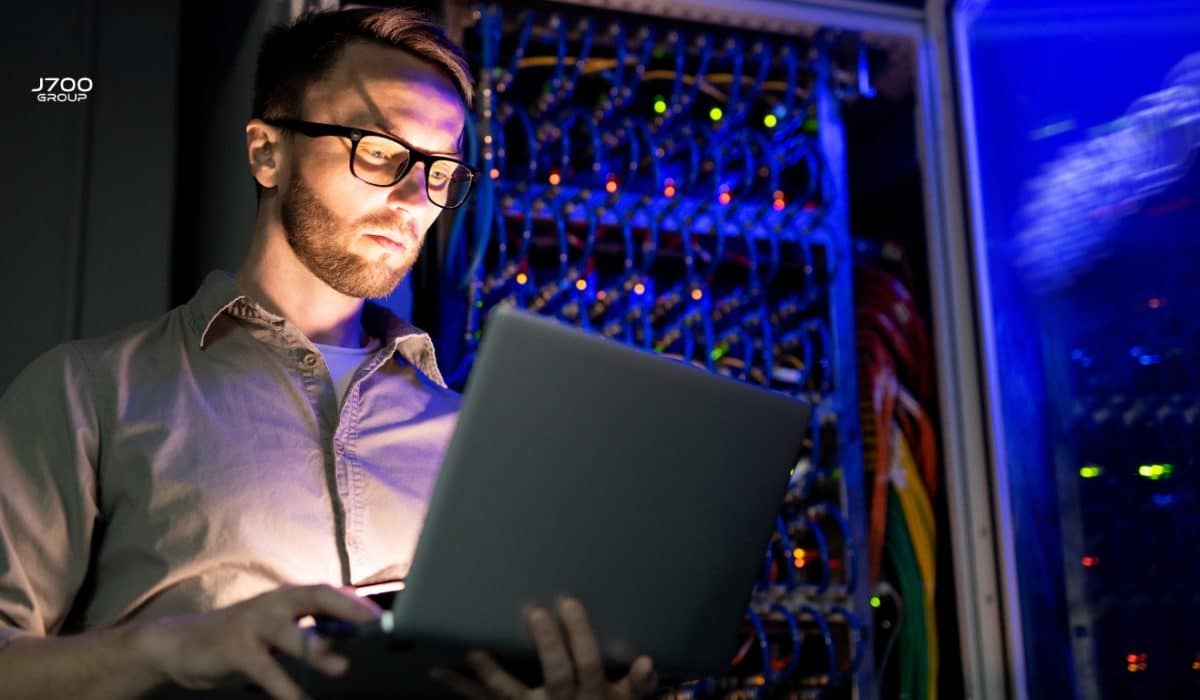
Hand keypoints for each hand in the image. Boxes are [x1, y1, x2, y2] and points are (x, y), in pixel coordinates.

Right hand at [135, 583, 380, 699]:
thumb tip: (351, 640)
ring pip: (289, 632)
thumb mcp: (277, 628)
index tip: (384, 620)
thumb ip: (309, 629)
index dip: (358, 603)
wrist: (180, 644)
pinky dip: (285, 689)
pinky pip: (265, 670)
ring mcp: (252, 623)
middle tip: (375, 627)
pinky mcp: (234, 649)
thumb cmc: (240, 637)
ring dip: (316, 649)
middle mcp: (273, 602)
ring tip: (340, 667)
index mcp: (288, 596)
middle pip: (316, 596)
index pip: (330, 592)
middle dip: (347, 610)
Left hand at [433, 597, 657, 699]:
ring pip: (511, 693)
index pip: (589, 664)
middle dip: (547, 645)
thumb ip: (639, 685)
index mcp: (592, 693)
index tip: (569, 603)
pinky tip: (438, 667)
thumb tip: (646, 662)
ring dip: (492, 671)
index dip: (581, 637)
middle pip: (557, 674)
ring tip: (475, 649)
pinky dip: (460, 685)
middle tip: (534, 613)